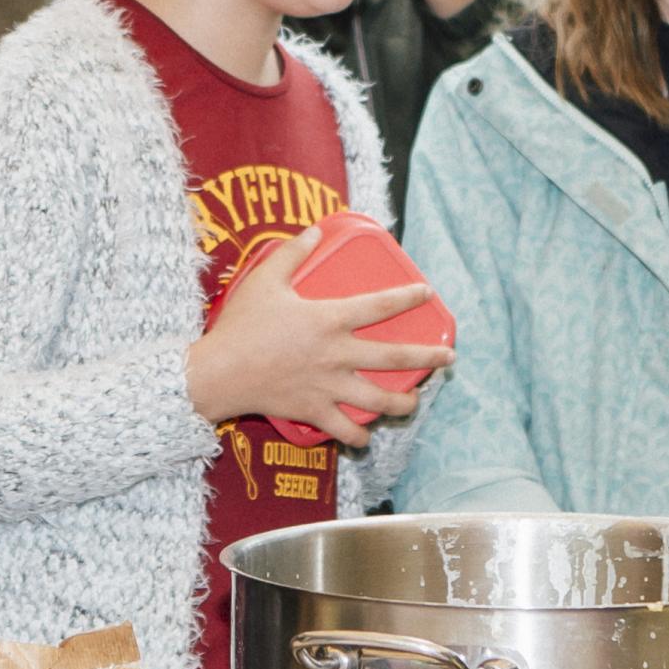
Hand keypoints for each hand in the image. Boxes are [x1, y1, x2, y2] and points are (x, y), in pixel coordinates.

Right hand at [184, 226, 454, 449]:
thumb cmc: (240, 325)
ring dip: (403, 404)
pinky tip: (364, 438)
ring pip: (378, 400)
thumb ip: (292, 253)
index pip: (381, 306)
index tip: (427, 293)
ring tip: (415, 404)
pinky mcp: (313, 411)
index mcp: (329, 319)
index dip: (408, 297)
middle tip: (449, 358)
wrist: (219, 373)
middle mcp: (338, 354)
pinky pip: (343, 430)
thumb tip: (314, 231)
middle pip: (394, 357)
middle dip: (427, 358)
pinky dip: (356, 437)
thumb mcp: (265, 280)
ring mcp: (328, 386)